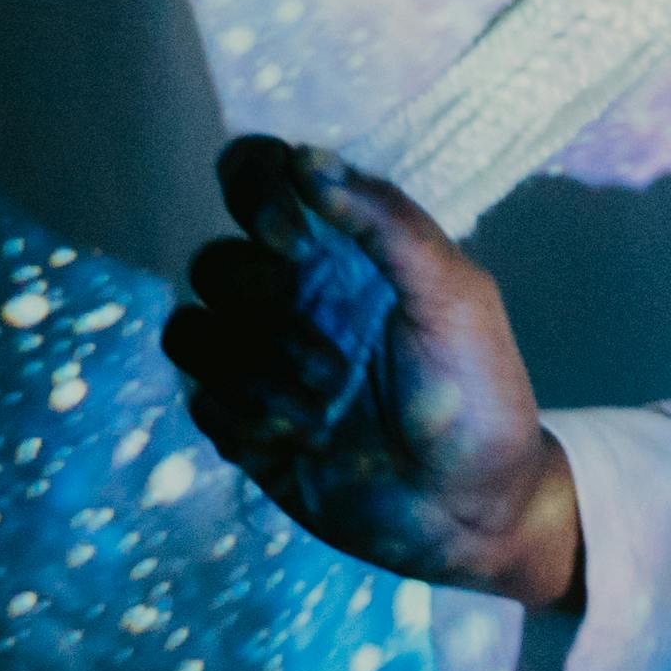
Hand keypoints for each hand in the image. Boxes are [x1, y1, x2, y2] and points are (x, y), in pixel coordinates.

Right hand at [161, 135, 582, 609]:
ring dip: (257, 368)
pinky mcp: (242, 426)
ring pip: (193, 330)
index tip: (294, 243)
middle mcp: (294, 297)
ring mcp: (263, 362)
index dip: (252, 192)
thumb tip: (308, 160)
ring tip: (327, 401)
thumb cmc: (477, 395)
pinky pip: (197, 400)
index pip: (258, 177)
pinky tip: (304, 439)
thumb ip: (388, 222)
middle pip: (214, 261)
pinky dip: (244, 417)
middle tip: (336, 351)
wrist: (470, 511)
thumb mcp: (456, 296)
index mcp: (344, 250)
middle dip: (268, 306)